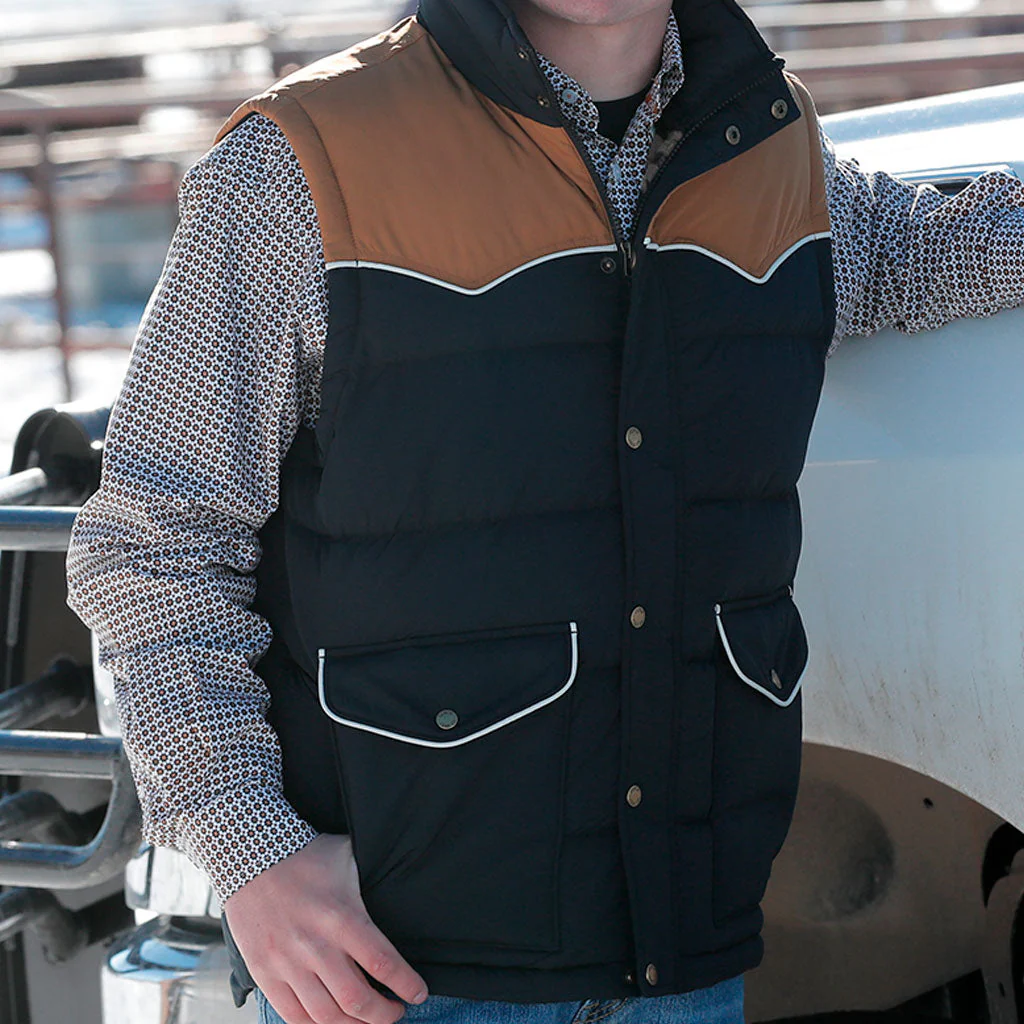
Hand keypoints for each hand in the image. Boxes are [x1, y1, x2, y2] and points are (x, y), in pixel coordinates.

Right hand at [224, 834, 428, 1023]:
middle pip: (357, 1001)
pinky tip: (334, 1021)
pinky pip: (293, 1016)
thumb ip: (372, 879)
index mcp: (342, 918)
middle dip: (384, 1015)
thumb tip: (400, 885)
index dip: (406, 985)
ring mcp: (287, 964)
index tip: (419, 994)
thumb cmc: (306, 857)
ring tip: (368, 1020)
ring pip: (327, 1017)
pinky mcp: (265, 974)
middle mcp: (316, 947)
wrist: (251, 858)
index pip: (383, 963)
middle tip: (396, 1011)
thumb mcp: (348, 858)